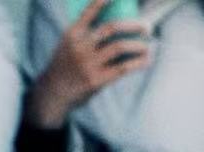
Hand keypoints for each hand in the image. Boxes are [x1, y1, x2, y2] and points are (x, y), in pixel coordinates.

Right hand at [27, 0, 151, 130]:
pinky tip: (146, 60)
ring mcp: (88, 63)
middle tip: (146, 26)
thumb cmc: (68, 64)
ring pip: (119, 47)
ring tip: (147, 45)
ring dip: (138, 45)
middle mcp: (80, 46)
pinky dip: (138, 62)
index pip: (88, 12)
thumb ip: (87, 35)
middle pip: (111, 28)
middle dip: (132, 25)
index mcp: (72, 33)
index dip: (101, 3)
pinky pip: (123, 68)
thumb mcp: (70, 44)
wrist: (55, 91)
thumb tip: (120, 27)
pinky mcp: (97, 79)